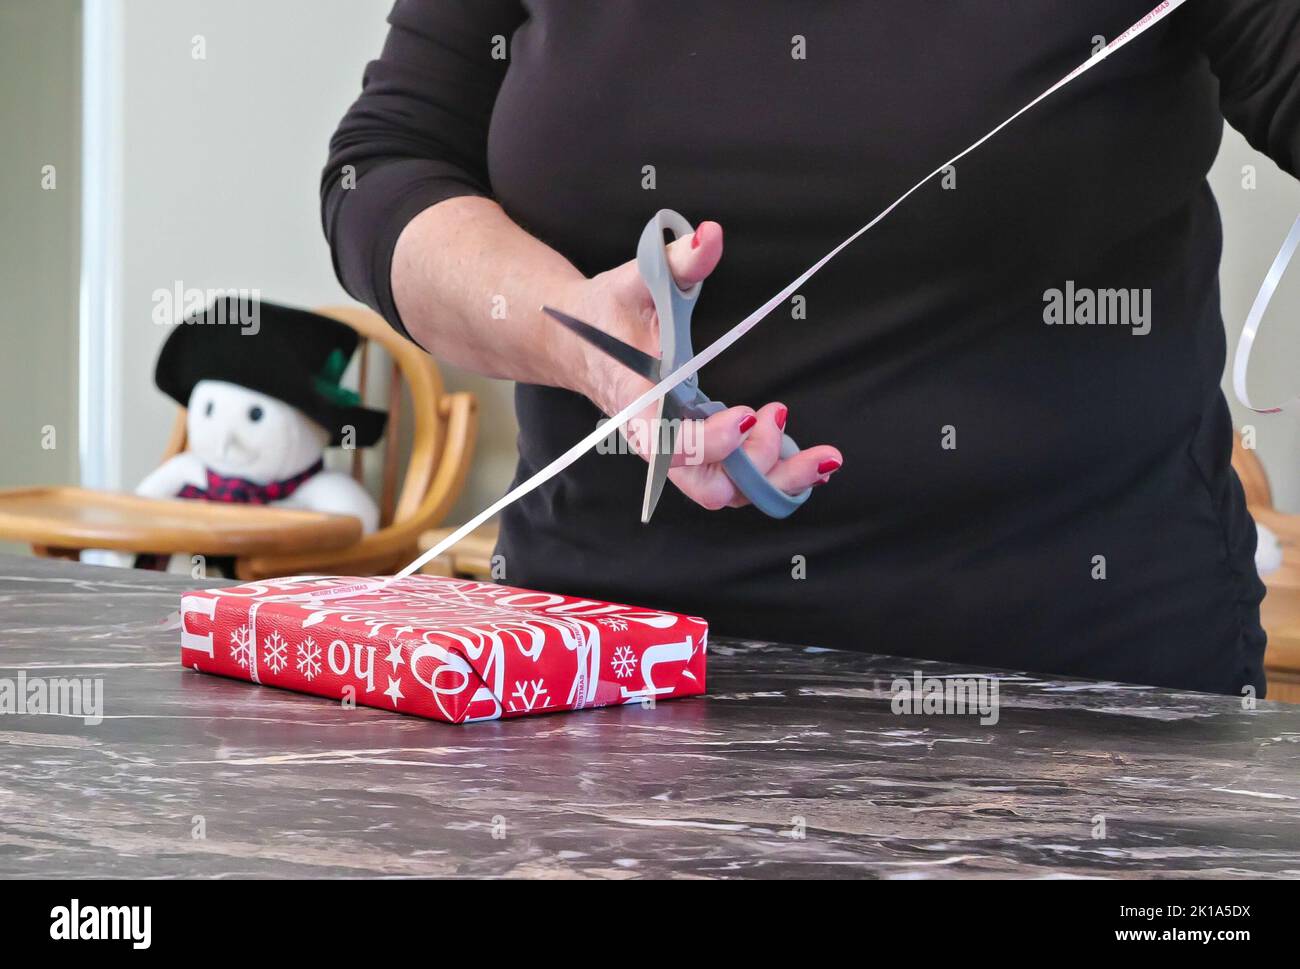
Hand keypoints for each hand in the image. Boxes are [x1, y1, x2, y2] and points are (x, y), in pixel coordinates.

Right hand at [556, 221, 842, 510]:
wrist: (580, 343)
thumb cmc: (608, 314)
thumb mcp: (635, 281)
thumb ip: (675, 262)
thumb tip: (710, 235)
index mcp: (639, 407)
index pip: (672, 445)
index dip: (713, 440)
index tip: (750, 413)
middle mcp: (660, 443)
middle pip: (711, 488)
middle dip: (760, 469)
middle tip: (785, 417)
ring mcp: (682, 455)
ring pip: (731, 493)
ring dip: (777, 478)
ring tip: (818, 451)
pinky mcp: (700, 454)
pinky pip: (739, 482)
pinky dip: (774, 476)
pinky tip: (807, 455)